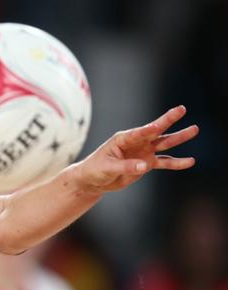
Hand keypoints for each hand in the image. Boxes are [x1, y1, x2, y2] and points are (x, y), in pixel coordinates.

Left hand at [76, 105, 198, 192]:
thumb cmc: (95, 169)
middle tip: (182, 109)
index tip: (160, 124)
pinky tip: (190, 161)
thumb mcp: (108, 167)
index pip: (139, 132)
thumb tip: (145, 165)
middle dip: (168, 120)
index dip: (150, 128)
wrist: (94, 180)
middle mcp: (136, 142)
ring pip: (163, 144)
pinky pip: (164, 162)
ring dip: (178, 137)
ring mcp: (143, 152)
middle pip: (155, 131)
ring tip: (194, 129)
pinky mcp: (146, 164)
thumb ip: (126, 166)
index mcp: (123, 139)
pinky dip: (176, 163)